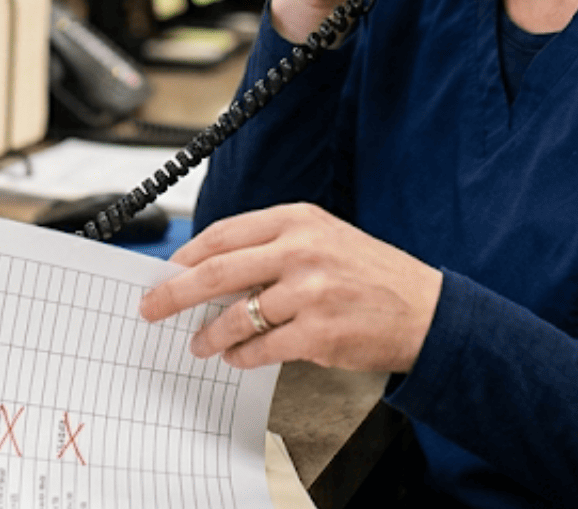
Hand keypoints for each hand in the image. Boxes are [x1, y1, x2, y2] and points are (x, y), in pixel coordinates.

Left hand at [137, 203, 441, 373]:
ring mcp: (309, 292)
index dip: (186, 255)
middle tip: (151, 308)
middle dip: (174, 293)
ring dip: (208, 333)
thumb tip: (212, 273)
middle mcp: (301, 250)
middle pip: (216, 270)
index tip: (166, 271)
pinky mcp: (317, 332)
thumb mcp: (324, 240)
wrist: (426, 312)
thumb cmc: (372, 276)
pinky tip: (236, 357)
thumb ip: (272, 249)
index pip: (224, 233)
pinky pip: (261, 347)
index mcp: (298, 220)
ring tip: (198, 343)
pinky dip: (241, 355)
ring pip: (234, 315)